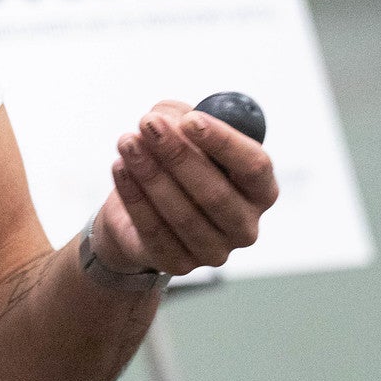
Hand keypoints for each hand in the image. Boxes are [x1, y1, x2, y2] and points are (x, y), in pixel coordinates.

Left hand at [93, 100, 277, 275]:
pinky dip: (134, 197)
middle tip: (147, 125)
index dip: (223, 142)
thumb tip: (168, 119)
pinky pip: (154, 231)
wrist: (141, 206)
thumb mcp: (181, 129)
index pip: (255, 166)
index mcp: (260, 190)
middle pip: (215, 193)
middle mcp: (245, 225)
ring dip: (150, 174)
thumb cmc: (175, 161)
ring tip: (127, 142)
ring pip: (182, 213)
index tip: (190, 119)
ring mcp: (215, 251)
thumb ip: (180, 117)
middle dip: (177, 154)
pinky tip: (120, 168)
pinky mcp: (179, 263)